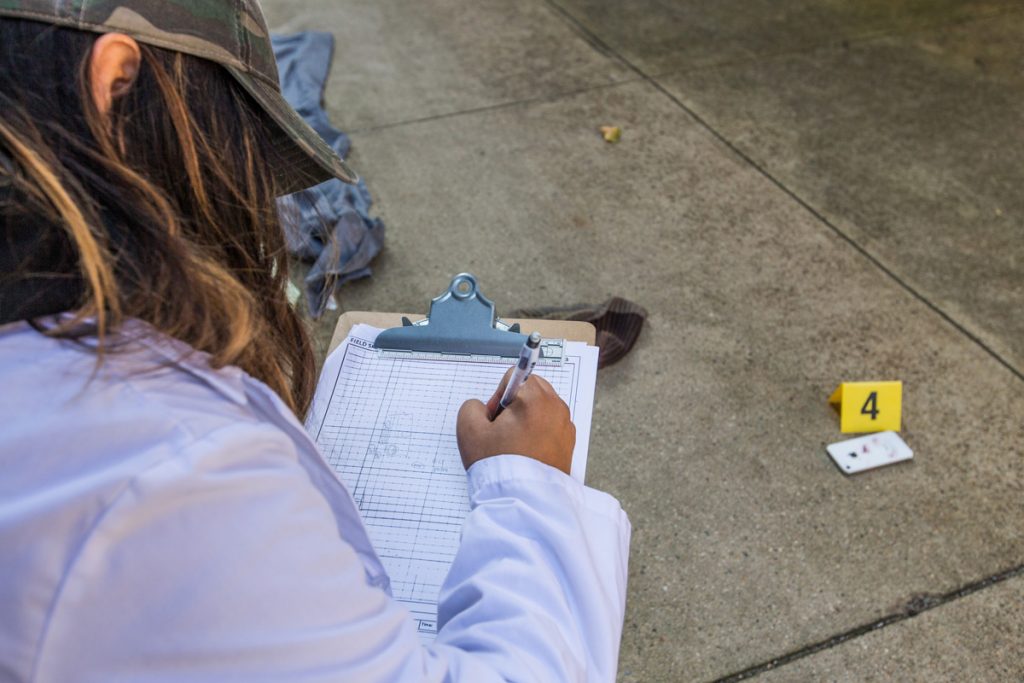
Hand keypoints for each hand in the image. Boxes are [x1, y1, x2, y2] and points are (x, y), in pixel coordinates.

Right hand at [456, 367, 575, 473]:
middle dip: (514, 405)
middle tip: (502, 432)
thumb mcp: (469, 431)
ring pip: (541, 408)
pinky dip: (539, 434)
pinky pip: (550, 426)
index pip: (514, 376)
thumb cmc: (500, 466)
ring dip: (526, 419)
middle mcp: (556, 407)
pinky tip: (526, 453)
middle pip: (531, 389)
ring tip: (514, 445)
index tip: (495, 419)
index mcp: (535, 398)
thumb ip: (471, 406)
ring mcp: (565, 425)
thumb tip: (483, 408)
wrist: (524, 500)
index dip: (497, 396)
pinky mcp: (569, 442)